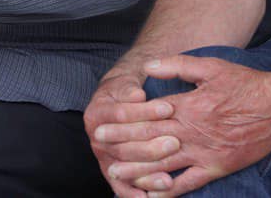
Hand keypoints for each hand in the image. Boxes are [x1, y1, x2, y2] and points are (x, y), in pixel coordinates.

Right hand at [85, 72, 177, 196]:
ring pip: (124, 169)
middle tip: (175, 143)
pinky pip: (122, 187)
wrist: (116, 103)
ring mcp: (103, 157)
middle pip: (122, 146)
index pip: (120, 114)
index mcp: (96, 114)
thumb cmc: (125, 92)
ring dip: (147, 174)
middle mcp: (96, 138)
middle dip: (150, 147)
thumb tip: (137, 95)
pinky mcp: (111, 173)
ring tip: (169, 179)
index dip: (144, 112)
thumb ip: (129, 89)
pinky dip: (134, 195)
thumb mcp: (125, 84)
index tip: (169, 108)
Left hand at [104, 55, 270, 195]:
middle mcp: (192, 131)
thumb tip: (147, 67)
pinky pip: (190, 183)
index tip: (100, 127)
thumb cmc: (245, 83)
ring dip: (138, 170)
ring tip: (116, 174)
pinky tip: (153, 195)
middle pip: (149, 141)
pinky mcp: (218, 167)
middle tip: (100, 149)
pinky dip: (170, 191)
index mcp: (187, 106)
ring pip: (165, 164)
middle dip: (122, 145)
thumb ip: (176, 66)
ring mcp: (205, 152)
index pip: (146, 117)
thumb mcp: (210, 66)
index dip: (121, 123)